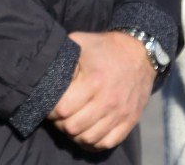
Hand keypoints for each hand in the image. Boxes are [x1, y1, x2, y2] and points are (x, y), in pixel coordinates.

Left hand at [47, 30, 155, 150]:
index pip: (63, 109)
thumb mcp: (81, 42)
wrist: (140, 52)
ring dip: (75, 134)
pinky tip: (87, 132)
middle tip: (58, 116)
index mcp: (94, 81)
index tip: (49, 106)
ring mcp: (120, 113)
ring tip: (71, 123)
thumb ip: (63, 56)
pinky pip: (107, 143)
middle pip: (74, 127)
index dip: (51, 110)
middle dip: (60, 123)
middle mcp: (108, 100)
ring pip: (89, 138)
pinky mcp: (129, 120)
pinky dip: (94, 142)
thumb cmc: (105, 47)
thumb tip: (45, 71)